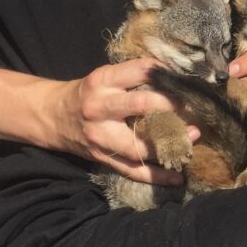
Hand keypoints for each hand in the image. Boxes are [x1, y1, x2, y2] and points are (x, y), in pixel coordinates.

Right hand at [53, 58, 198, 183]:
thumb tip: (175, 78)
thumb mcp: (104, 77)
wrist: (53, 116)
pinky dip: (157, 176)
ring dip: (169, 143)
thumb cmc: (87, 93)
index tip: (183, 78)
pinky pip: (133, 171)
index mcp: (102, 82)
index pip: (139, 71)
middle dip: (171, 106)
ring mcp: (101, 137)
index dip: (165, 73)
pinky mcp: (103, 158)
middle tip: (192, 106)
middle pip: (141, 105)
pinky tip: (178, 176)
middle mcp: (100, 108)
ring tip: (191, 138)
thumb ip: (134, 77)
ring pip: (139, 145)